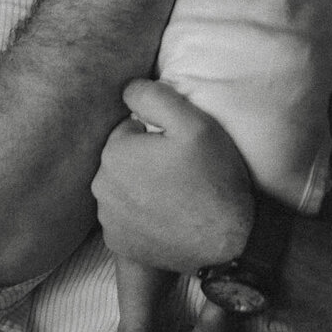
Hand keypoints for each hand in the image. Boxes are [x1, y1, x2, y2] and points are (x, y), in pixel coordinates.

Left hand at [92, 79, 253, 274]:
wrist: (230, 240)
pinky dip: (142, 219)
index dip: (157, 137)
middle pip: (123, 161)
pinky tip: (168, 219)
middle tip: (181, 173)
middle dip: (145, 162)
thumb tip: (127, 87)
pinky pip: (126, 221)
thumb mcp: (194, 123)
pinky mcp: (118, 244)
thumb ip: (155, 96)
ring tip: (177, 197)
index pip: (129, 130)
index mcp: (115, 152)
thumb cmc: (214, 178)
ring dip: (143, 190)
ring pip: (123, 190)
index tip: (180, 151)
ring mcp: (108, 220)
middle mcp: (102, 187)